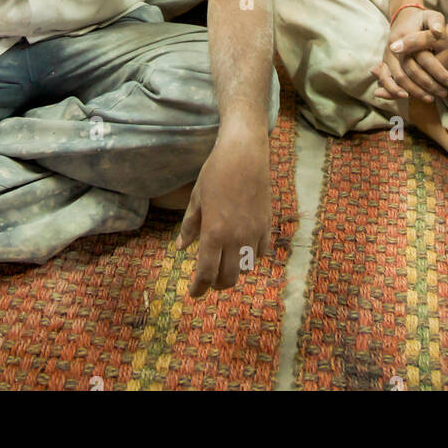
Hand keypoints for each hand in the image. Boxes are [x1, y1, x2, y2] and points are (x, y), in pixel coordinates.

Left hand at [176, 125, 270, 295]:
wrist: (245, 154)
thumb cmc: (216, 172)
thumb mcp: (197, 198)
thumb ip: (189, 226)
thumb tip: (180, 248)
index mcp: (214, 233)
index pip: (206, 272)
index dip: (199, 287)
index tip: (193, 293)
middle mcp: (235, 238)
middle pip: (228, 277)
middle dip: (217, 283)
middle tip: (208, 280)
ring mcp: (254, 232)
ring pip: (246, 267)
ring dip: (234, 270)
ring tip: (224, 264)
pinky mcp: (267, 225)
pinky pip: (261, 252)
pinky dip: (251, 256)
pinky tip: (243, 249)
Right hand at [372, 6, 447, 102]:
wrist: (403, 18)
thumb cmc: (421, 20)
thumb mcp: (431, 15)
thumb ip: (436, 22)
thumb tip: (438, 31)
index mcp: (407, 36)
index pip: (424, 58)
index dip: (439, 72)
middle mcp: (395, 47)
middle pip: (411, 70)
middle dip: (428, 85)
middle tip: (444, 93)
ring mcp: (388, 55)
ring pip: (398, 77)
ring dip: (414, 90)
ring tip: (430, 98)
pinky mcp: (384, 62)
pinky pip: (385, 79)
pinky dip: (392, 90)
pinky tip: (406, 96)